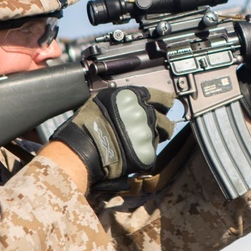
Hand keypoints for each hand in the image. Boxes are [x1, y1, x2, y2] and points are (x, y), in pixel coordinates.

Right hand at [50, 86, 174, 182]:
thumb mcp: (102, 100)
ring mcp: (147, 133)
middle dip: (161, 124)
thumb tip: (130, 101)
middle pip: (164, 118)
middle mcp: (144, 113)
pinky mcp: (147, 153)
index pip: (162, 97)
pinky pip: (151, 152)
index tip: (168, 106)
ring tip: (140, 143)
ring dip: (154, 138)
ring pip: (160, 136)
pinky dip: (144, 153)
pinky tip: (132, 154)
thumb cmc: (86, 125)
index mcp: (134, 97)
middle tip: (154, 129)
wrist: (82, 149)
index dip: (166, 103)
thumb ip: (122, 100)